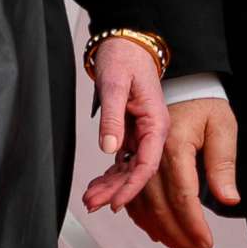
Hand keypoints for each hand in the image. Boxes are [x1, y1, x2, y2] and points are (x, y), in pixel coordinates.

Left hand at [80, 38, 170, 212]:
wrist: (125, 44)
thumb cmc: (124, 58)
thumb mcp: (116, 84)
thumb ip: (113, 117)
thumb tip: (109, 148)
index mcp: (156, 122)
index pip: (147, 164)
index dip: (132, 186)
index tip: (116, 202)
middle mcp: (152, 131)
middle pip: (137, 171)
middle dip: (116, 192)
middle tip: (94, 204)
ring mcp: (142, 133)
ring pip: (128, 168)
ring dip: (110, 186)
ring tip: (90, 199)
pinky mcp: (131, 132)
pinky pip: (123, 160)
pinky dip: (110, 175)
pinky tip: (97, 186)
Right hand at [120, 97, 237, 247]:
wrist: (183, 83)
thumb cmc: (205, 104)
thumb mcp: (223, 127)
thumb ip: (223, 164)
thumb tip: (229, 199)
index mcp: (174, 146)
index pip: (183, 197)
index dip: (194, 225)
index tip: (205, 243)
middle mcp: (152, 155)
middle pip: (161, 207)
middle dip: (178, 235)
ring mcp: (139, 158)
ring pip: (144, 206)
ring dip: (161, 232)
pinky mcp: (135, 161)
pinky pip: (134, 196)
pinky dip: (143, 218)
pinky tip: (156, 232)